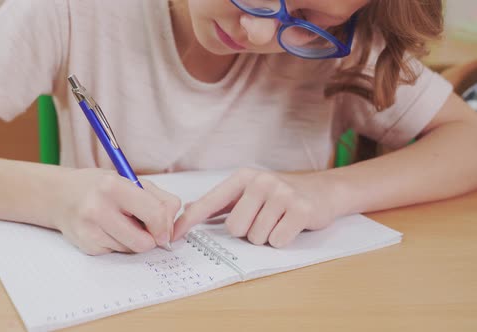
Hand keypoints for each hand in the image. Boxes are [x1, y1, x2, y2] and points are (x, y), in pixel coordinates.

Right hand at [54, 168, 180, 254]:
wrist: (60, 195)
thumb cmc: (99, 186)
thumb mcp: (130, 180)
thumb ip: (158, 199)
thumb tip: (171, 228)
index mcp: (114, 186)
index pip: (155, 214)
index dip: (165, 225)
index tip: (164, 228)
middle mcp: (99, 208)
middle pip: (144, 242)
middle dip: (150, 237)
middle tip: (143, 225)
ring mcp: (90, 230)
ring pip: (132, 249)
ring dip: (132, 239)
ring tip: (119, 221)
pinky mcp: (86, 246)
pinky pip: (117, 253)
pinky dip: (118, 243)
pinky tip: (106, 228)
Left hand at [173, 168, 339, 247]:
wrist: (324, 190)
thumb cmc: (280, 194)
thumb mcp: (249, 191)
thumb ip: (221, 201)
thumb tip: (187, 208)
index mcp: (242, 178)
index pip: (210, 202)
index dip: (190, 220)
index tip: (173, 235)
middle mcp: (260, 182)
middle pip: (234, 228)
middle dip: (247, 232)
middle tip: (262, 220)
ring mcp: (281, 194)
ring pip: (256, 237)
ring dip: (266, 237)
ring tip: (277, 221)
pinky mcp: (300, 209)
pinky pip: (277, 240)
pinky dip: (282, 240)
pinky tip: (290, 226)